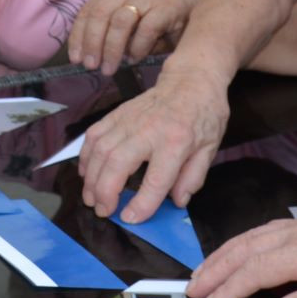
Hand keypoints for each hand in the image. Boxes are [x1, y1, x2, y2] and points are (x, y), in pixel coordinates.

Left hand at [67, 0, 194, 74]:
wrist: (191, 18)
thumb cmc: (153, 25)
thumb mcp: (125, 27)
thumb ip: (106, 33)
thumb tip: (84, 57)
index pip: (88, 10)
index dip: (79, 35)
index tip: (76, 59)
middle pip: (101, 13)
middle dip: (93, 43)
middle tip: (92, 66)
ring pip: (120, 21)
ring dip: (112, 49)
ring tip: (109, 69)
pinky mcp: (167, 7)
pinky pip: (146, 29)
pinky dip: (137, 48)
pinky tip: (134, 59)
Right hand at [80, 68, 231, 223]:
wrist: (191, 79)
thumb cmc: (203, 115)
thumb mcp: (210, 148)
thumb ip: (193, 177)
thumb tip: (177, 202)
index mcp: (177, 142)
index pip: (156, 180)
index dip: (141, 204)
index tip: (130, 218)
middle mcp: (149, 130)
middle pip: (117, 163)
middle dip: (105, 192)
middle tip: (103, 211)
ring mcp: (129, 120)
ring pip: (100, 151)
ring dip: (91, 178)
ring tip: (91, 198)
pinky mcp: (117, 114)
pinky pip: (94, 136)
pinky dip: (86, 156)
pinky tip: (86, 173)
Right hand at [191, 208, 296, 297]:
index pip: (255, 271)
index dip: (228, 290)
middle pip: (246, 248)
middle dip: (215, 269)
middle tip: (192, 289)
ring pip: (254, 235)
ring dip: (226, 253)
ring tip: (206, 271)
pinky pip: (268, 229)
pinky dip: (246, 242)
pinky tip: (242, 251)